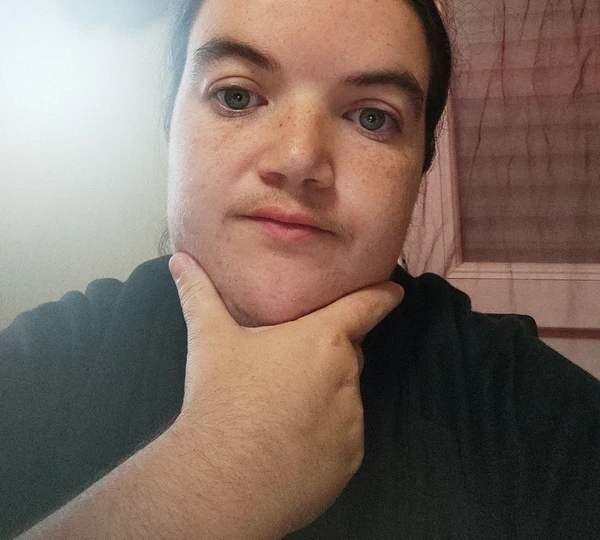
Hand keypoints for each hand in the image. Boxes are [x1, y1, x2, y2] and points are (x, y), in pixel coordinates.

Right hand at [166, 252, 403, 538]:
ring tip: (281, 410)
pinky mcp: (350, 459)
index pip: (366, 306)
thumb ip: (199, 293)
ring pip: (344, 397)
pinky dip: (325, 435)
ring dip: (324, 397)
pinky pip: (343, 437)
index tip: (395, 290)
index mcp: (322, 338)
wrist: (222, 481)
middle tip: (290, 366)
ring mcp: (351, 419)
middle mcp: (346, 374)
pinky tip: (290, 441)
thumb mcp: (210, 338)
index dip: (382, 294)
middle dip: (328, 354)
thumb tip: (181, 260)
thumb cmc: (221, 401)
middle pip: (348, 354)